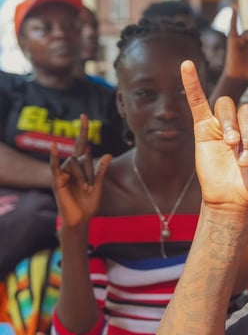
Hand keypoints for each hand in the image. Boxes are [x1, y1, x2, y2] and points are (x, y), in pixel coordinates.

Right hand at [49, 115, 111, 233]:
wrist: (81, 218)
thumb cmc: (89, 203)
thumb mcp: (99, 185)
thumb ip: (101, 170)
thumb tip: (107, 154)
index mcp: (81, 166)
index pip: (81, 144)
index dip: (83, 130)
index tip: (84, 115)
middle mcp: (71, 166)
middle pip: (82, 157)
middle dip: (90, 171)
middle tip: (91, 188)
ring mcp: (63, 173)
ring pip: (74, 164)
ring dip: (83, 176)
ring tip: (86, 190)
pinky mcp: (57, 180)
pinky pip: (55, 166)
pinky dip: (54, 155)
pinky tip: (54, 146)